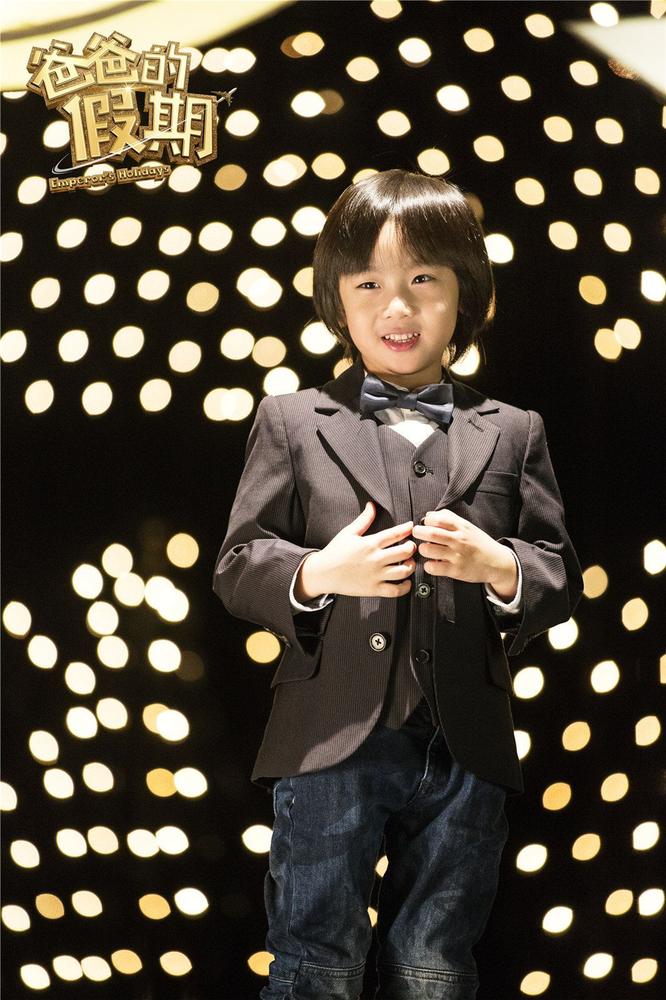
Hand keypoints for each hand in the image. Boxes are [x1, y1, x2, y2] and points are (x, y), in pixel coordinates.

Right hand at [298, 501, 415, 598]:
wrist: (323, 573)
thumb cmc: (335, 552)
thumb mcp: (348, 532)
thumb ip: (364, 519)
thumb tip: (372, 505)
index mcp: (370, 543)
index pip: (396, 533)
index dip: (407, 529)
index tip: (411, 527)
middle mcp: (376, 559)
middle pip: (405, 552)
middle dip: (412, 547)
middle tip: (410, 546)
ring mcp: (376, 575)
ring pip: (404, 571)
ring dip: (411, 566)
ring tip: (409, 563)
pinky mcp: (374, 589)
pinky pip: (396, 590)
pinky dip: (405, 587)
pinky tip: (405, 581)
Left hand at [412, 509, 517, 599]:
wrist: (497, 562)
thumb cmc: (479, 543)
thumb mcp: (468, 526)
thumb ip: (449, 518)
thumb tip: (429, 514)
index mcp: (461, 527)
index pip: (438, 519)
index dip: (427, 521)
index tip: (425, 524)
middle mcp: (459, 540)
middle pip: (431, 533)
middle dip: (419, 532)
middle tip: (417, 534)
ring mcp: (457, 556)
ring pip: (429, 550)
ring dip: (422, 549)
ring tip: (425, 549)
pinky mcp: (456, 570)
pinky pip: (434, 567)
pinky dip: (428, 565)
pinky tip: (432, 563)